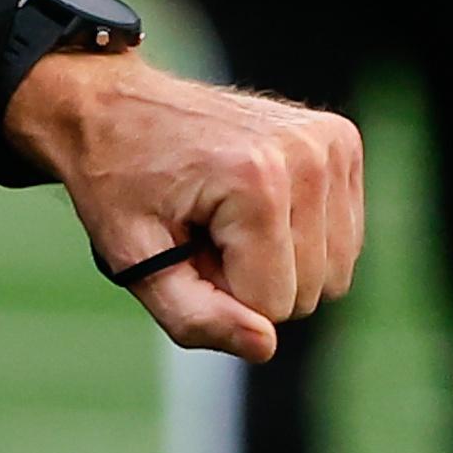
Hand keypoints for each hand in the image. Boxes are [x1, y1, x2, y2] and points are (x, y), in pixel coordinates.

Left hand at [11, 56, 363, 362]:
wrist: (109, 106)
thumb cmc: (116, 183)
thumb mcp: (132, 258)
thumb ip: (195, 316)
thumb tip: (265, 347)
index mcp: (256, 179)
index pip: (274, 305)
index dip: (219, 291)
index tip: (181, 243)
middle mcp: (306, 153)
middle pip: (310, 292)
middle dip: (250, 278)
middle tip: (199, 229)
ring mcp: (328, 142)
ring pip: (334, 272)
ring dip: (276, 261)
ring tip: (223, 215)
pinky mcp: (340, 141)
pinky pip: (343, 239)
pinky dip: (299, 236)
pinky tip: (252, 200)